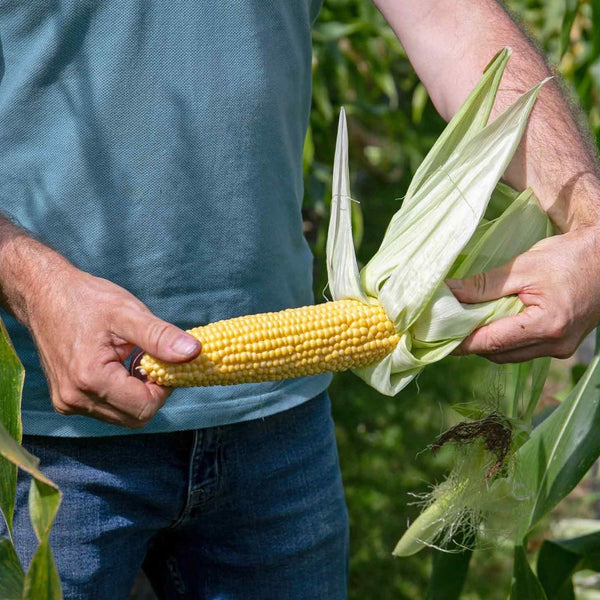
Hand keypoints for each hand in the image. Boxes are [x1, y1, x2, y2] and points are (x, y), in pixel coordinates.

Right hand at [25, 264, 200, 427]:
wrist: (43, 294)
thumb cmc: (86, 299)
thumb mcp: (128, 312)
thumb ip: (160, 336)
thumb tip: (195, 353)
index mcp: (90, 379)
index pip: (145, 406)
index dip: (164, 387)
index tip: (166, 361)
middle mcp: (75, 399)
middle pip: (135, 417)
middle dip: (152, 392)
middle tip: (152, 360)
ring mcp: (68, 403)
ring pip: (122, 416)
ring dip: (137, 393)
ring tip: (133, 358)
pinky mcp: (66, 400)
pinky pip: (107, 409)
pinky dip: (122, 393)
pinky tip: (120, 365)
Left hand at [447, 226, 599, 362]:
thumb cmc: (568, 258)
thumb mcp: (523, 267)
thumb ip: (484, 285)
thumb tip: (449, 293)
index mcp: (547, 326)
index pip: (492, 342)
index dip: (461, 342)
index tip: (436, 337)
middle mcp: (555, 345)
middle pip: (499, 353)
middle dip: (471, 342)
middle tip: (447, 326)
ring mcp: (560, 348)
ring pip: (509, 355)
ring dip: (487, 342)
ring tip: (466, 322)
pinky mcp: (561, 345)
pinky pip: (523, 350)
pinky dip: (504, 339)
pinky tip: (492, 323)